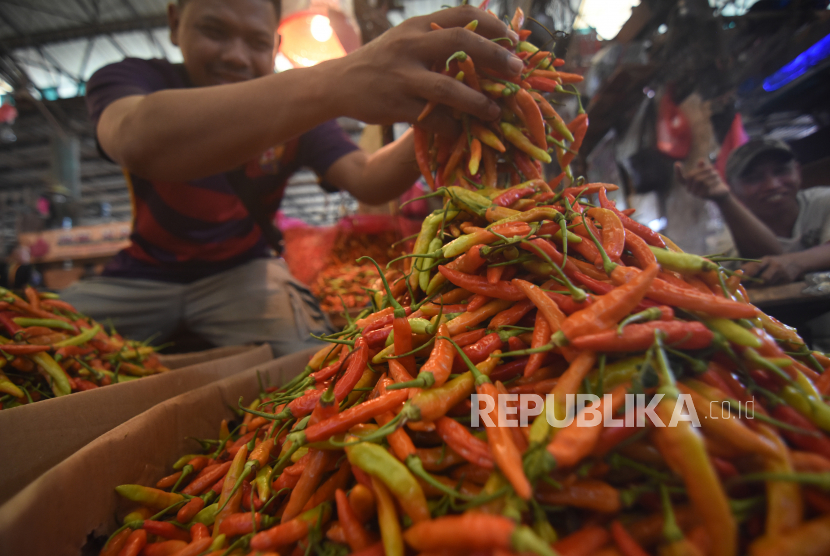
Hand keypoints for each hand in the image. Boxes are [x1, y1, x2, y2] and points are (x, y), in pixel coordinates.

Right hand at [330, 6, 521, 133]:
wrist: (339, 83)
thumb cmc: (382, 62)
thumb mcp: (407, 39)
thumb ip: (438, 38)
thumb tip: (484, 42)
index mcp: (418, 26)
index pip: (463, 15)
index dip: (494, 26)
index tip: (515, 40)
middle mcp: (410, 45)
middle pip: (461, 43)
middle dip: (494, 56)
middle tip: (517, 71)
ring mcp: (402, 76)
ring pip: (447, 87)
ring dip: (477, 100)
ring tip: (496, 110)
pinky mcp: (395, 105)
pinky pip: (431, 118)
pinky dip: (451, 127)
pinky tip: (464, 131)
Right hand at [674, 159, 730, 200]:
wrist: (721, 194)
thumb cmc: (712, 182)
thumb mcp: (707, 174)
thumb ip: (703, 168)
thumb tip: (701, 160)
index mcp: (688, 184)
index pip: (680, 179)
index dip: (678, 172)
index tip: (677, 163)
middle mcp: (689, 190)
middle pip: (692, 176)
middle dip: (703, 169)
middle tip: (712, 167)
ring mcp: (695, 194)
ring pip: (700, 180)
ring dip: (710, 174)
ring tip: (717, 173)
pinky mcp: (702, 196)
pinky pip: (706, 185)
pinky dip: (713, 181)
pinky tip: (718, 180)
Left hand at [741, 254, 803, 286]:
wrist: (795, 262)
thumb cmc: (773, 263)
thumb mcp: (764, 261)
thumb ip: (752, 266)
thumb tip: (738, 272)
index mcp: (767, 260)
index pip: (756, 266)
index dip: (748, 273)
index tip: (741, 280)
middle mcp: (775, 265)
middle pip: (764, 278)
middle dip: (755, 284)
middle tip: (748, 288)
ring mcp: (783, 273)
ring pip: (770, 284)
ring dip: (762, 286)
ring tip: (759, 285)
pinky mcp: (788, 280)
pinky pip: (776, 287)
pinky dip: (770, 287)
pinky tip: (770, 285)